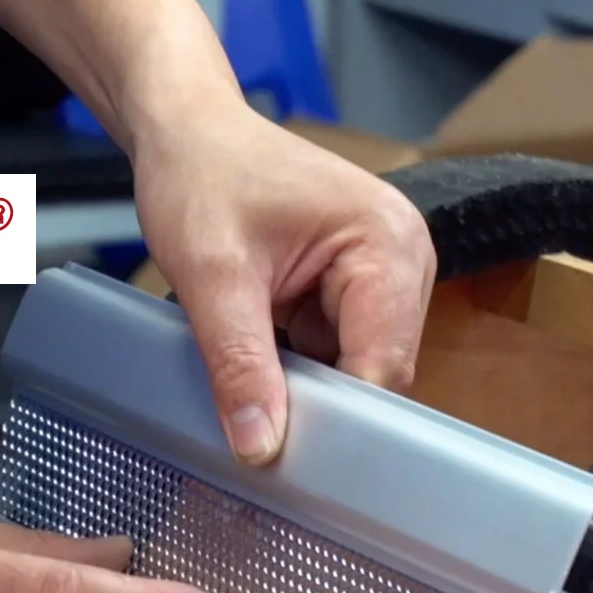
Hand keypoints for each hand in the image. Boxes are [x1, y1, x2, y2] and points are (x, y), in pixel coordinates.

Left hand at [133, 103, 436, 464]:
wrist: (187, 133)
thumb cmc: (201, 175)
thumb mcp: (211, 274)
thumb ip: (239, 363)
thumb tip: (259, 448)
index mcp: (388, 242)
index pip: (383, 363)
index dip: (340, 417)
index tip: (289, 459)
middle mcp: (405, 257)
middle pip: (378, 372)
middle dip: (321, 402)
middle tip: (255, 428)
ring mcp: (385, 275)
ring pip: (355, 370)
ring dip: (305, 385)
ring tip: (250, 378)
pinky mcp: (356, 290)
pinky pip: (336, 354)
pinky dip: (297, 368)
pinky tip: (260, 359)